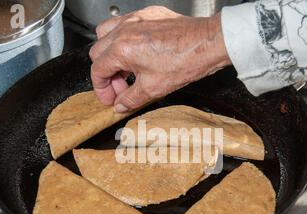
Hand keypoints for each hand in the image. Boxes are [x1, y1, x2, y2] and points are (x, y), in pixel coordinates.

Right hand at [89, 6, 231, 111]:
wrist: (208, 44)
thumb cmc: (186, 61)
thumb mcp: (153, 88)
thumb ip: (131, 99)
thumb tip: (120, 105)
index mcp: (122, 47)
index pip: (98, 69)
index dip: (101, 89)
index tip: (110, 98)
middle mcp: (125, 29)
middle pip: (98, 52)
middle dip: (106, 73)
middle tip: (120, 87)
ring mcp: (135, 19)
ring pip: (106, 33)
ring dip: (110, 53)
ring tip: (126, 68)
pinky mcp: (148, 14)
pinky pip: (124, 23)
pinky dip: (123, 39)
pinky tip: (137, 52)